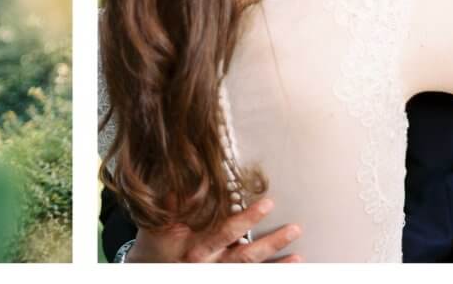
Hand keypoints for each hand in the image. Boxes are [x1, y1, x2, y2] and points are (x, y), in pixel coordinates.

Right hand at [126, 198, 301, 262]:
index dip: (248, 219)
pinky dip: (271, 273)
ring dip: (277, 264)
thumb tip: (186, 179)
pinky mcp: (226, 277)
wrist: (154, 270)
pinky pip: (250, 277)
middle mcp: (211, 264)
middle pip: (246, 255)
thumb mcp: (161, 225)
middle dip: (271, 243)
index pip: (226, 232)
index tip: (268, 204)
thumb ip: (173, 203)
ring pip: (251, 270)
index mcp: (197, 247)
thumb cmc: (160, 244)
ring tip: (298, 256)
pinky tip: (290, 268)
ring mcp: (220, 274)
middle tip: (294, 229)